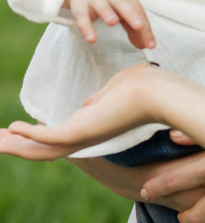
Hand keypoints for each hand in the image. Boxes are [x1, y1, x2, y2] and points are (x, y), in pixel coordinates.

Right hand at [0, 63, 161, 159]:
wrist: (159, 92)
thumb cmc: (144, 86)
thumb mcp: (114, 91)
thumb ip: (98, 100)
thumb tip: (89, 105)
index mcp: (93, 126)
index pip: (58, 136)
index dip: (36, 136)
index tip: (15, 132)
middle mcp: (85, 136)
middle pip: (43, 148)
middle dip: (17, 145)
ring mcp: (83, 136)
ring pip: (41, 149)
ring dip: (15, 145)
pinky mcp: (82, 132)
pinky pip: (49, 137)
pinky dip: (29, 134)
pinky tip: (12, 128)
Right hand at [64, 0, 155, 49]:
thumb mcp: (121, 7)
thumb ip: (132, 26)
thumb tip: (144, 45)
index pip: (137, 8)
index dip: (145, 26)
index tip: (150, 44)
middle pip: (122, 2)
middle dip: (132, 13)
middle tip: (140, 26)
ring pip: (102, 4)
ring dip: (108, 12)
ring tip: (113, 23)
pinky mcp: (79, 6)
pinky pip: (82, 17)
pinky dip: (86, 27)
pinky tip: (92, 39)